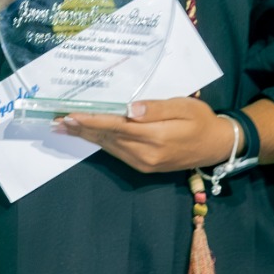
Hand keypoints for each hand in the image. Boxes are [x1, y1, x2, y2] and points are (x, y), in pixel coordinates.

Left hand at [56, 98, 237, 174]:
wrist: (216, 147)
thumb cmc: (201, 121)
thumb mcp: (184, 107)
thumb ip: (157, 108)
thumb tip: (130, 109)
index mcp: (156, 137)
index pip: (116, 126)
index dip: (92, 120)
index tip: (70, 114)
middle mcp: (145, 154)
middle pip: (107, 138)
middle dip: (81, 128)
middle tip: (56, 120)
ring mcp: (143, 163)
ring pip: (109, 147)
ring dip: (86, 136)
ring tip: (64, 127)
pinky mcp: (143, 167)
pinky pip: (117, 152)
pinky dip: (100, 143)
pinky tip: (88, 135)